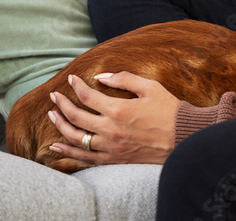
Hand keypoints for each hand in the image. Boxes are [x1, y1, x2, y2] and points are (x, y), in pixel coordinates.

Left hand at [48, 72, 177, 165]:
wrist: (184, 138)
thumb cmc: (169, 110)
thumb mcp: (150, 87)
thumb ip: (124, 79)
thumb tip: (102, 76)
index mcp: (118, 109)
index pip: (87, 96)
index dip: (76, 86)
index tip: (71, 78)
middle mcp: (110, 129)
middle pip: (76, 116)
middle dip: (62, 104)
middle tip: (54, 96)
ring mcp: (110, 147)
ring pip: (76, 138)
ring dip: (61, 126)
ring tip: (52, 116)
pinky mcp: (114, 159)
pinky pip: (85, 157)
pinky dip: (68, 152)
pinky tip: (57, 147)